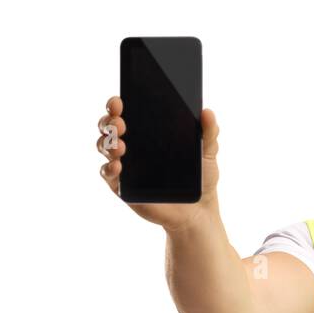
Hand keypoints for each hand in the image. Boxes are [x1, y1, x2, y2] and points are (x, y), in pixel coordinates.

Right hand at [96, 96, 220, 231]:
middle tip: (120, 122)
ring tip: (121, 145)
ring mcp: (124, 166)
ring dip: (108, 143)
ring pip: (104, 147)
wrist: (199, 210)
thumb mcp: (207, 153)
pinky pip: (106, 174)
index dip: (116, 105)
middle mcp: (131, 146)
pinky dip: (108, 168)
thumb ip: (209, 132)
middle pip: (109, 127)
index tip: (119, 101)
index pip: (125, 112)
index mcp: (147, 132)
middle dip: (109, 121)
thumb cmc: (201, 179)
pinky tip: (118, 166)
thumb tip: (208, 111)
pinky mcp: (122, 187)